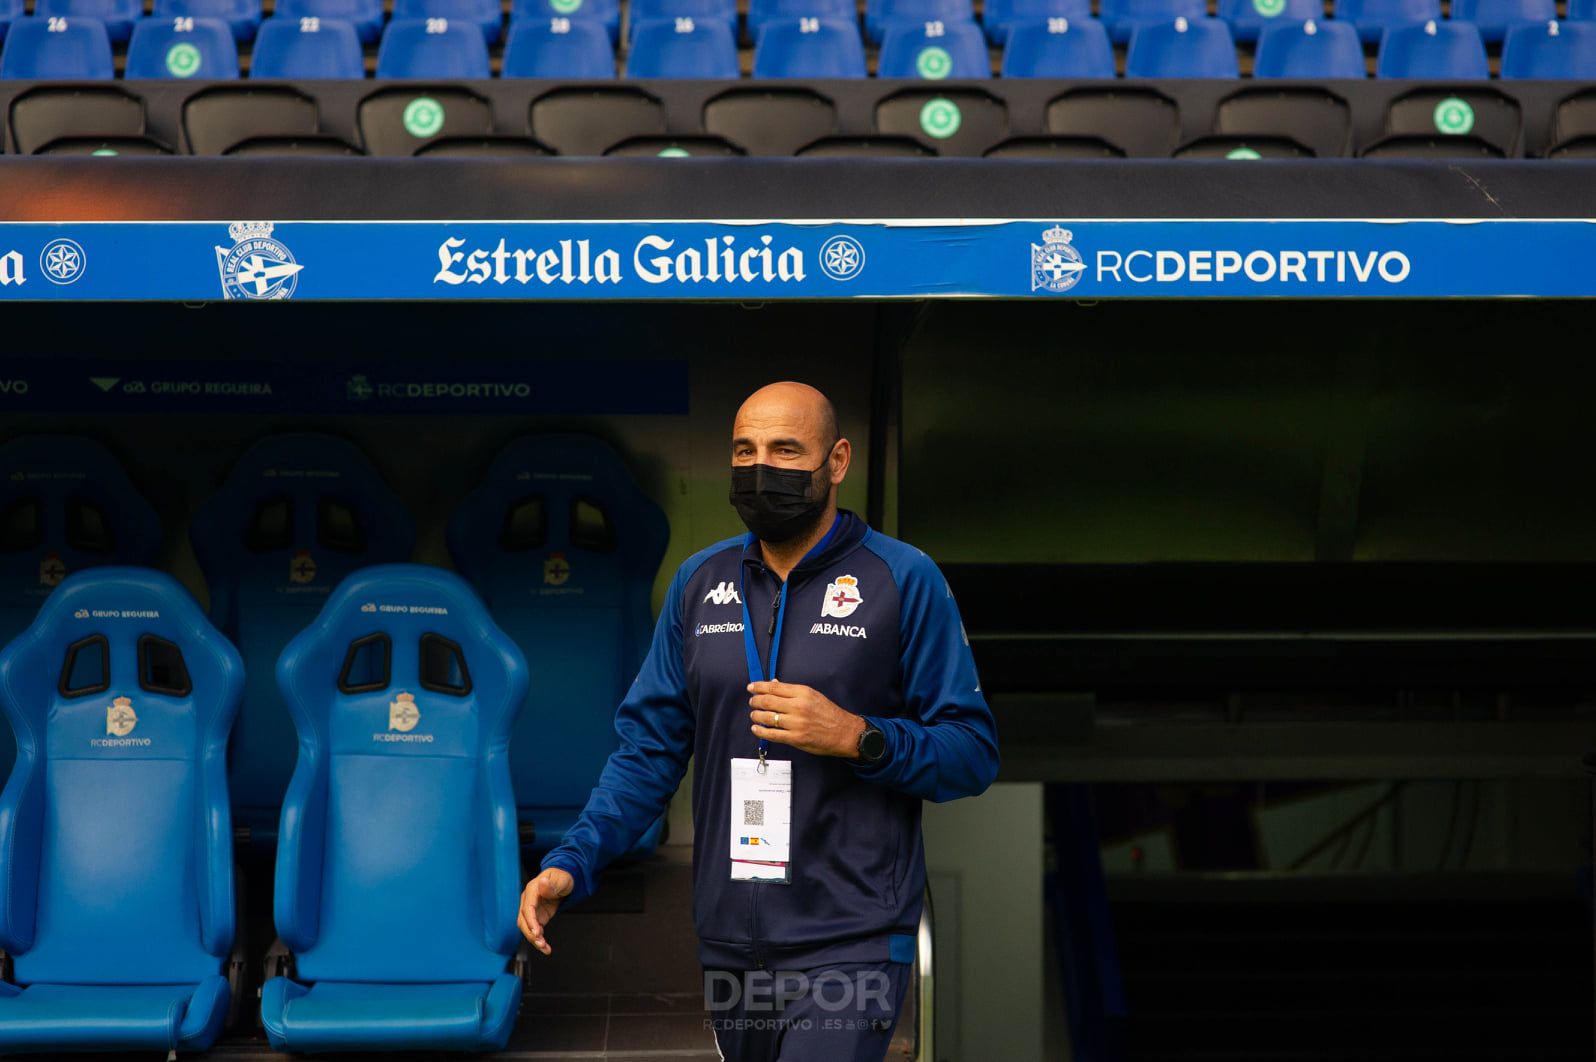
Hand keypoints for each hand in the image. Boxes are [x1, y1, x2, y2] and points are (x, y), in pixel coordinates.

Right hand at [518, 867, 573, 955]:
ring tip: (545, 948)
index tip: (537, 932)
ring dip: (534, 939)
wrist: (563, 881)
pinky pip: (534, 930)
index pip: (527, 908)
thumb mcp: (560, 879)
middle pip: (523, 920)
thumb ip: (551, 884)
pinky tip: (545, 947)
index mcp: (532, 890)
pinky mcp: (536, 917)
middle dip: (531, 934)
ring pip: (527, 927)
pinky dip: (539, 939)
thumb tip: (542, 883)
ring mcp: (531, 910)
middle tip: (541, 943)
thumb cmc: (561, 877)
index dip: (531, 921)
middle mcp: (528, 900)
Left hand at [748, 680, 866, 758]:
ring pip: (768, 718)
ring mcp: (796, 723)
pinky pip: (772, 734)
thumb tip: (773, 685)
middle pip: (768, 701)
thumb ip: (792, 691)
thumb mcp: (813, 695)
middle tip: (752, 701)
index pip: (775, 687)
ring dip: (756, 715)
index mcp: (803, 693)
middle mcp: (798, 706)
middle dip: (755, 701)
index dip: (759, 687)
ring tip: (754, 714)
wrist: (844, 732)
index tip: (751, 687)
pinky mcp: (795, 738)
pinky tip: (756, 728)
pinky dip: (761, 731)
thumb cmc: (829, 713)